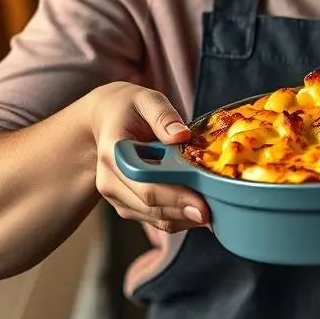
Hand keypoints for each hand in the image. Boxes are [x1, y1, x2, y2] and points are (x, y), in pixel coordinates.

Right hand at [88, 82, 210, 234]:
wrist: (106, 120)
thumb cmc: (128, 108)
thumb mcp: (146, 99)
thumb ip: (163, 116)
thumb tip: (182, 135)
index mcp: (113, 153)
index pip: (144, 184)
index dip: (174, 198)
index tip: (201, 205)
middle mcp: (109, 180)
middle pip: (149, 206)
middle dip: (183, 212)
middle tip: (213, 214)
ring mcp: (116, 196)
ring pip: (152, 218)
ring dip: (182, 219)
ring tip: (212, 213)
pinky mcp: (126, 204)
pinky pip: (153, 219)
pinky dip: (176, 218)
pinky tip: (197, 211)